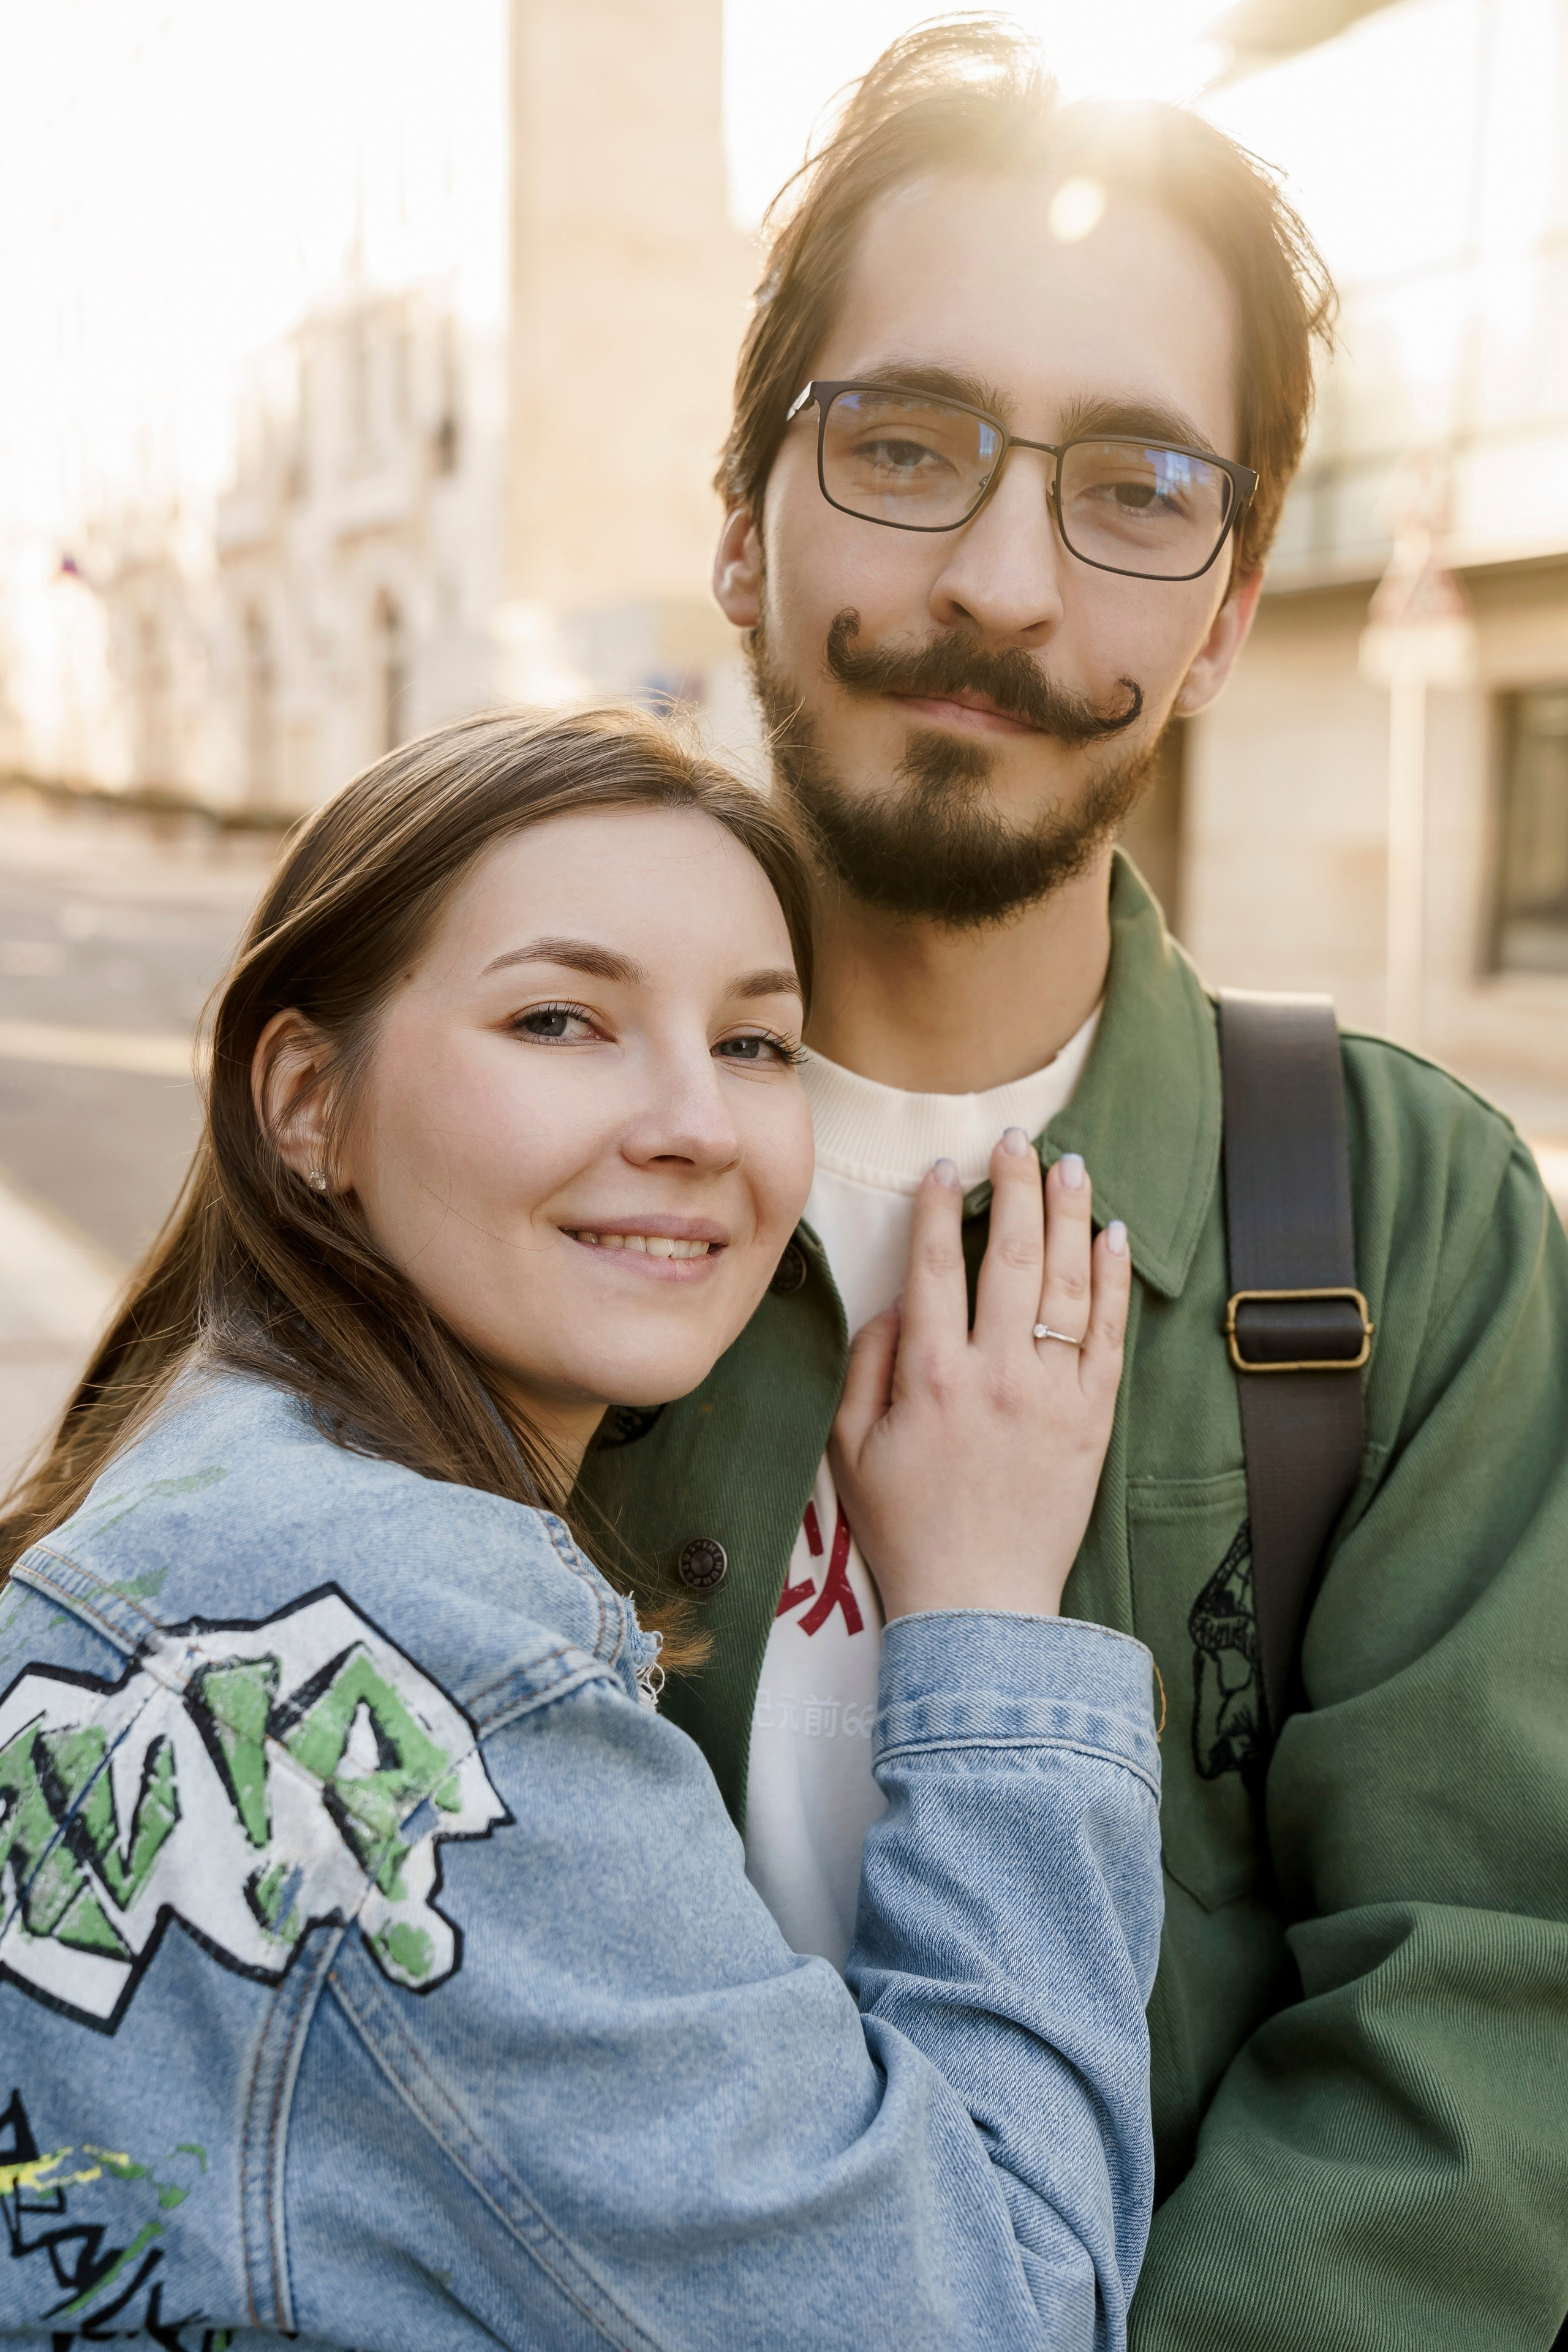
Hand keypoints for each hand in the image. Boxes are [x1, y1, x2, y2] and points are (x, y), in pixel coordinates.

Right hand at [829, 1134, 1129, 1621]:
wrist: (978, 1605)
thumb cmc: (905, 1527)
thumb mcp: (848, 1447)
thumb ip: (867, 1365)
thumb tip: (897, 1302)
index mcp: (929, 1376)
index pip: (934, 1265)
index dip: (938, 1207)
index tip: (946, 1166)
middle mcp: (995, 1373)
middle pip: (1009, 1256)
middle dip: (1015, 1187)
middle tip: (1018, 1140)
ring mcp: (1051, 1395)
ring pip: (1066, 1283)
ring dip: (1070, 1215)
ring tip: (1072, 1165)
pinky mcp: (1092, 1420)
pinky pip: (1108, 1336)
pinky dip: (1111, 1282)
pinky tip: (1112, 1237)